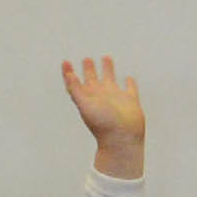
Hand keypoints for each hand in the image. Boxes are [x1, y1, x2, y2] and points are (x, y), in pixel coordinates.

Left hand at [60, 56, 146, 174]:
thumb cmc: (103, 125)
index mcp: (88, 97)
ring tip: (106, 58)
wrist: (122, 138)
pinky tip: (128, 78)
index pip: (75, 83)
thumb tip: (69, 75)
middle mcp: (101, 96)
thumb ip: (76, 90)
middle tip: (86, 59)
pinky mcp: (130, 101)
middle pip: (92, 79)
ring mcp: (116, 98)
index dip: (69, 73)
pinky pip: (130, 88)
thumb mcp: (85, 105)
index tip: (66, 62)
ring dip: (108, 69)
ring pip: (111, 80)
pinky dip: (129, 83)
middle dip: (89, 69)